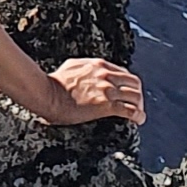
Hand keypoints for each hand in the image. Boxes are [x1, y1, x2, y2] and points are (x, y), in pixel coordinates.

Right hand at [23, 57, 142, 127]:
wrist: (46, 93)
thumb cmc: (54, 82)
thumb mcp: (72, 66)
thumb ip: (84, 67)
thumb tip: (85, 71)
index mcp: (98, 65)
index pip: (123, 72)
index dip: (128, 84)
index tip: (128, 92)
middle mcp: (106, 75)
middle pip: (134, 83)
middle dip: (138, 94)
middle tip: (136, 104)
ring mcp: (107, 90)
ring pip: (135, 96)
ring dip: (139, 105)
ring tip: (139, 114)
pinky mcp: (105, 105)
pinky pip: (129, 110)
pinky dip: (137, 116)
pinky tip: (139, 120)